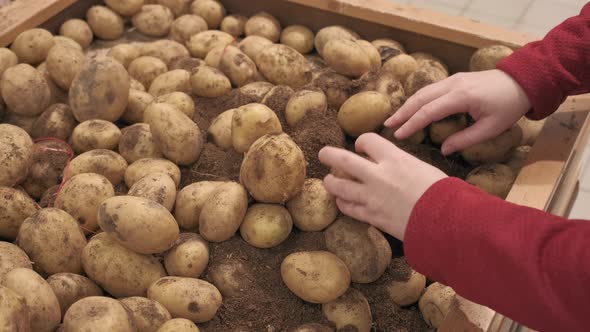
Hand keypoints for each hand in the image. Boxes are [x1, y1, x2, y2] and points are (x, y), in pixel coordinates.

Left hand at [318, 133, 446, 239]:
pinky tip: (343, 201)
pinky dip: (343, 203)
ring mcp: (371, 197)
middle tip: (323, 154)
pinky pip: (348, 208)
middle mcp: (378, 175)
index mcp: (394, 158)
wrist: (446, 220)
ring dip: (331, 182)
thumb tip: (395, 165)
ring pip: (339, 186)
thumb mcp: (422, 168)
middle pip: (343, 160)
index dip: (361, 142)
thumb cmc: (442, 193)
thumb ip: (402, 165)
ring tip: (329, 180)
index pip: (367, 140)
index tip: (360, 147)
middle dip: (329, 155)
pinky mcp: (371, 216)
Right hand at [385, 69, 530, 154]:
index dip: (411, 124)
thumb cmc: (509, 106)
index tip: (398, 135)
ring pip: (423, 91)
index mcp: (461, 97)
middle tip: (387, 126)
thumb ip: (465, 139)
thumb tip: (444, 150)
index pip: (428, 112)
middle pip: (420, 98)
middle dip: (402, 112)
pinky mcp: (455, 79)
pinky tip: (411, 108)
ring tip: (394, 118)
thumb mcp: (490, 128)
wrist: (524, 81)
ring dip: (407, 105)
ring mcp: (453, 79)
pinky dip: (417, 99)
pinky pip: (430, 89)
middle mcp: (453, 84)